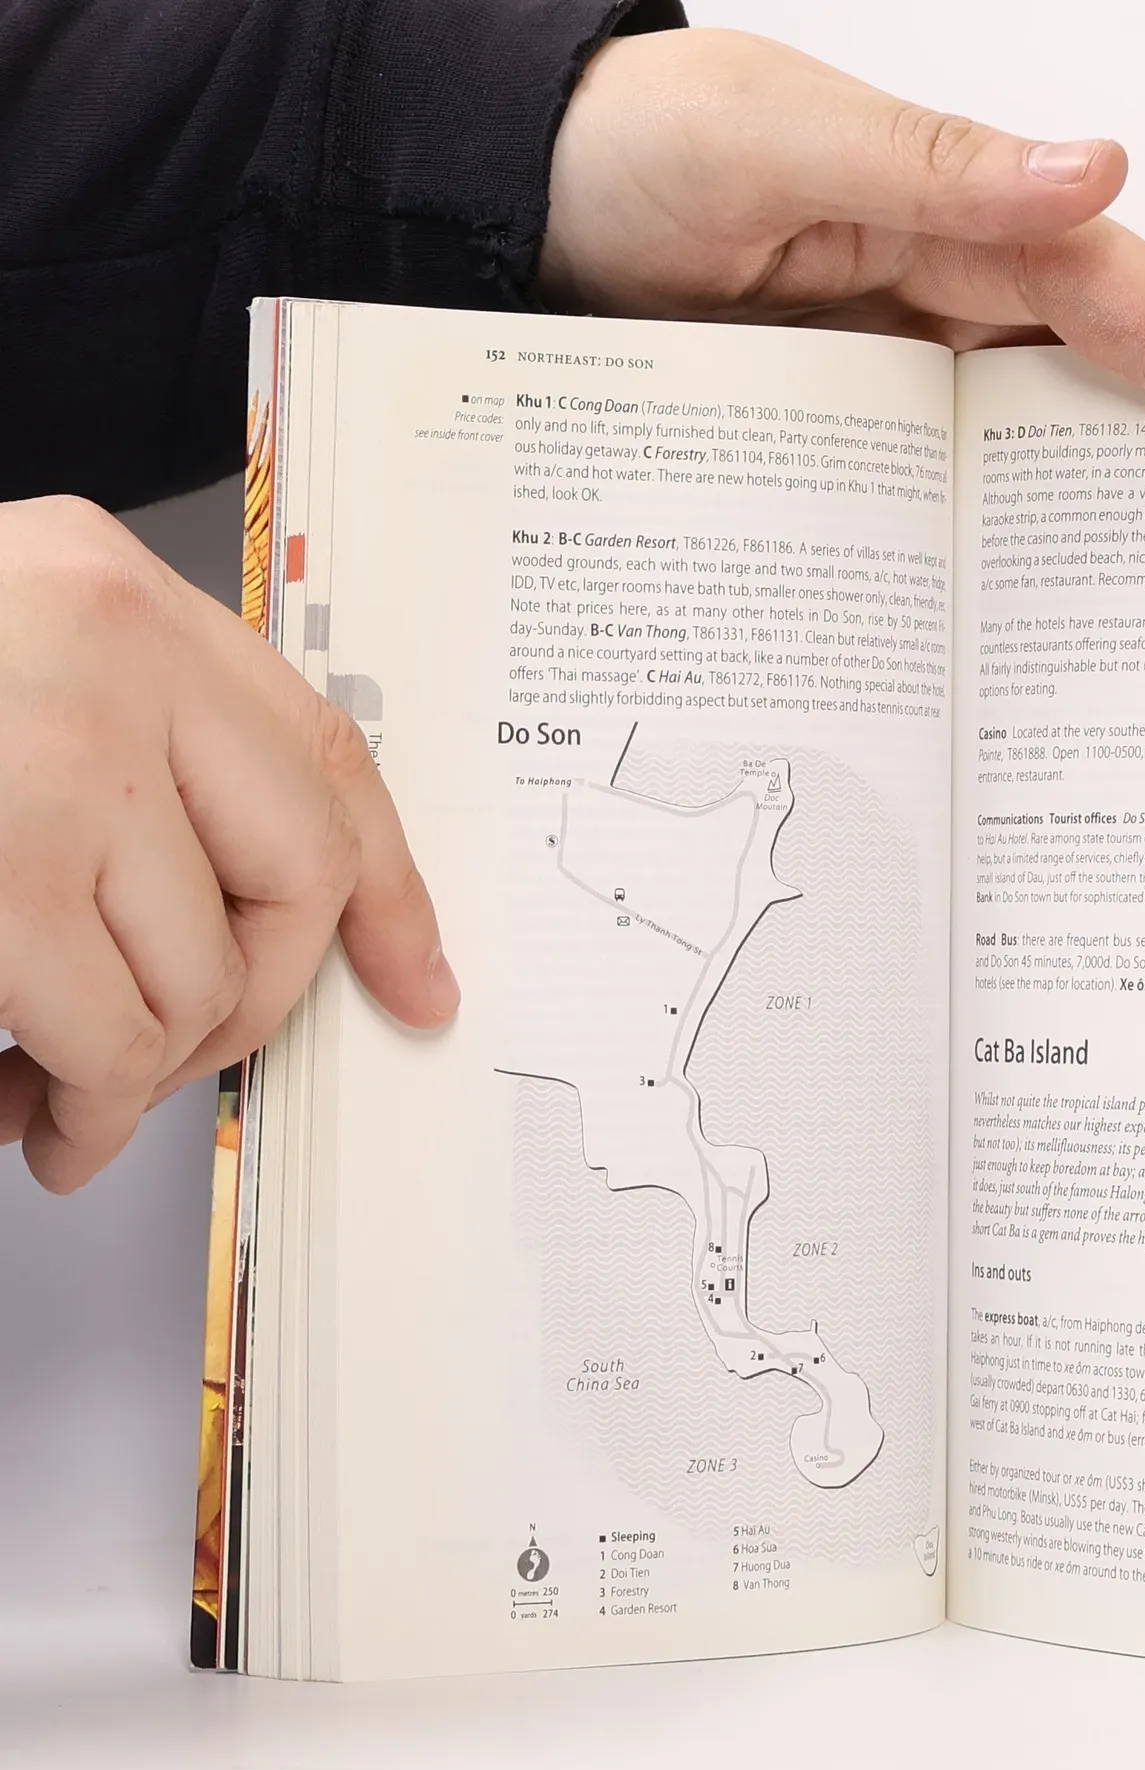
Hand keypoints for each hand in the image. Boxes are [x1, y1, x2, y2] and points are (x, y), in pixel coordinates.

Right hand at [0, 498, 457, 1193]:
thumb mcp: (6, 687)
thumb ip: (131, 768)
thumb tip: (271, 925)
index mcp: (105, 592)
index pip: (322, 748)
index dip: (385, 882)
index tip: (414, 971)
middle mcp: (95, 649)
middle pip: (298, 870)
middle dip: (258, 999)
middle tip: (182, 1053)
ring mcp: (42, 758)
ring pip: (204, 974)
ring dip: (143, 1073)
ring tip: (60, 1094)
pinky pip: (111, 1037)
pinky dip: (81, 1107)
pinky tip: (24, 1112)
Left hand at [543, 28, 1144, 556]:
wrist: (516, 202)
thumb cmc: (634, 151)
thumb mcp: (776, 141)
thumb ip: (929, 167)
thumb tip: (1095, 173)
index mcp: (987, 231)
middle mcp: (977, 313)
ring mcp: (929, 391)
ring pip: (1073, 484)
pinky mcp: (872, 448)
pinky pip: (976, 518)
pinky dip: (1027, 581)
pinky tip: (1053, 667)